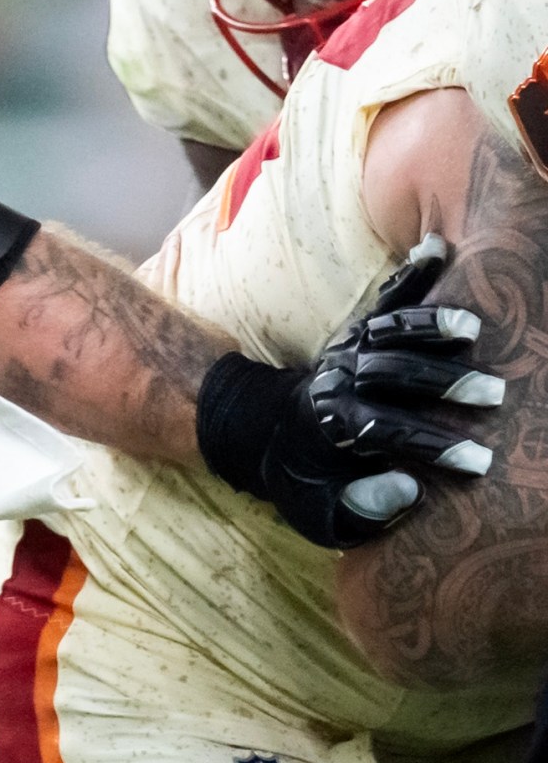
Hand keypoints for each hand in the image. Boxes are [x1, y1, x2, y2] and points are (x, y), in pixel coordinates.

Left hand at [197, 238, 501, 546]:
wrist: (267, 434)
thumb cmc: (307, 482)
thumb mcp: (319, 514)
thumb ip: (359, 510)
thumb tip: (408, 491)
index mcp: (329, 427)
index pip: (384, 433)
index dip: (431, 447)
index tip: (479, 463)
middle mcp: (338, 381)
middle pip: (390, 374)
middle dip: (442, 383)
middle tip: (496, 396)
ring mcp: (348, 350)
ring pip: (388, 330)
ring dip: (431, 324)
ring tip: (475, 326)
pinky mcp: (358, 331)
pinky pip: (386, 300)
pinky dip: (413, 275)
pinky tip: (438, 248)